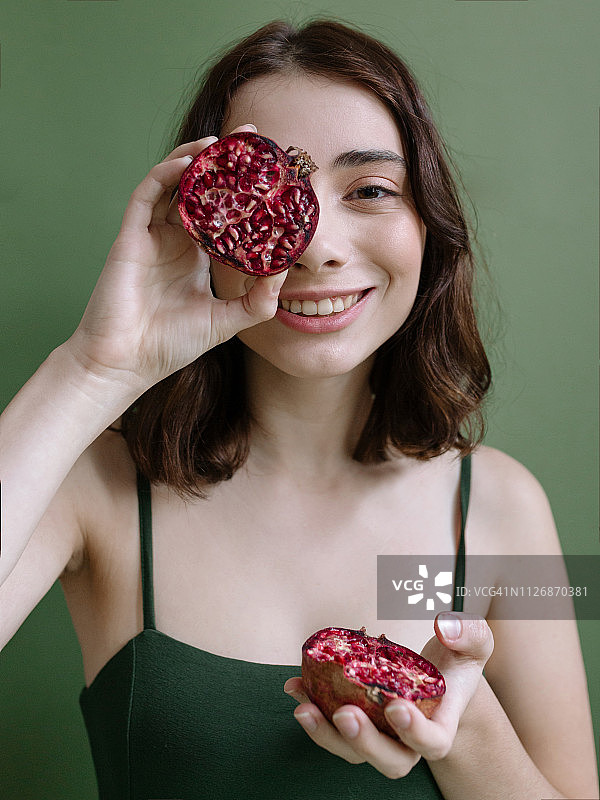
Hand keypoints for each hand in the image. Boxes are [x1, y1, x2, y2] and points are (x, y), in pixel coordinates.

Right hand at [66, 124, 286, 392]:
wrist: (125, 362)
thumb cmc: (169, 345)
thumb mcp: (225, 322)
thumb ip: (256, 302)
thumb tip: (285, 272)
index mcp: (196, 256)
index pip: (223, 213)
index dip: (244, 192)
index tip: (271, 174)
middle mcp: (175, 240)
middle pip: (201, 189)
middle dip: (223, 163)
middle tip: (251, 138)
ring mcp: (152, 235)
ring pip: (174, 183)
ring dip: (196, 159)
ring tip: (223, 141)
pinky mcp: (131, 236)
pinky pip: (147, 193)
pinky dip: (167, 173)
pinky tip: (189, 161)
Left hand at [283, 613, 493, 778]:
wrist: (441, 673)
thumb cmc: (458, 658)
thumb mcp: (473, 641)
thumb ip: (468, 633)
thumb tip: (445, 627)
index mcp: (442, 725)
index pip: (433, 743)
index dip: (415, 732)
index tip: (396, 706)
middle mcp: (409, 741)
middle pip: (389, 760)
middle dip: (364, 743)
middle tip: (344, 714)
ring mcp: (380, 735)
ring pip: (353, 752)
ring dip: (326, 735)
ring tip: (304, 707)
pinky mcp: (357, 723)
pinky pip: (332, 727)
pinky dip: (312, 709)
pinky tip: (294, 686)